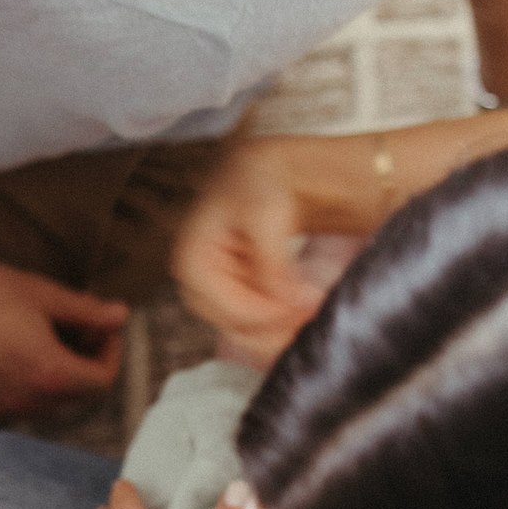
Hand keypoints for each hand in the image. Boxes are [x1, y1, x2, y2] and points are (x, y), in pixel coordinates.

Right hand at [0, 141, 129, 417]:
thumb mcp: (40, 292)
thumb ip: (86, 310)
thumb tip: (120, 316)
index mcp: (51, 374)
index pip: (103, 380)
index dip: (110, 351)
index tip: (101, 325)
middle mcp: (27, 402)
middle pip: (77, 396)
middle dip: (85, 363)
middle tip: (77, 328)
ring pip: (45, 403)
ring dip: (55, 375)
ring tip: (41, 336)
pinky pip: (13, 402)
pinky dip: (24, 382)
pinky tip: (7, 348)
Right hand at [172, 142, 324, 365]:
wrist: (260, 176)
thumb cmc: (257, 185)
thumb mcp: (265, 215)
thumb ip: (272, 263)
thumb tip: (287, 303)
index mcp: (192, 262)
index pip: (232, 309)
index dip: (273, 313)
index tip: (308, 302)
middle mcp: (195, 285)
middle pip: (236, 327)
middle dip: (277, 325)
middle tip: (315, 309)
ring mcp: (211, 294)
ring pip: (245, 332)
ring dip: (279, 329)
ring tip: (313, 309)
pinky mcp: (230, 298)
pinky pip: (253, 325)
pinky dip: (278, 323)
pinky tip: (302, 309)